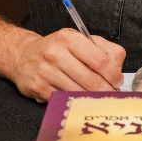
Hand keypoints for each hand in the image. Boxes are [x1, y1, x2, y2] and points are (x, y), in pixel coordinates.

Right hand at [9, 28, 124, 100]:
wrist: (23, 56)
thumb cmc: (57, 49)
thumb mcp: (81, 40)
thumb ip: (104, 50)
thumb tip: (117, 69)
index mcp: (69, 39)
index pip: (99, 60)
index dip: (113, 74)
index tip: (117, 81)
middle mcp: (55, 53)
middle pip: (90, 80)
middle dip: (105, 90)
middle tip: (111, 93)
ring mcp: (46, 72)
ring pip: (78, 92)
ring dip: (92, 98)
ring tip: (99, 97)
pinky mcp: (39, 88)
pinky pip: (65, 99)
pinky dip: (76, 101)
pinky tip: (81, 99)